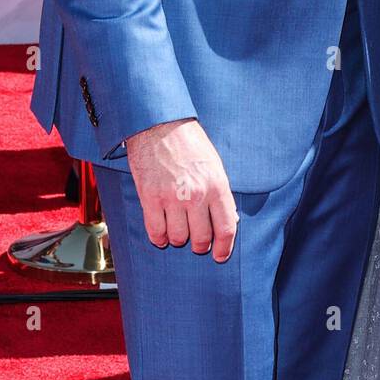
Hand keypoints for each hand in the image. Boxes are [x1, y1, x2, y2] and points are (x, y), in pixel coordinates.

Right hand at [126, 118, 237, 259]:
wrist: (159, 125)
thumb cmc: (189, 142)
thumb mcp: (214, 164)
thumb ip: (220, 193)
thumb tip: (229, 219)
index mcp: (216, 185)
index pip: (226, 228)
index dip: (224, 247)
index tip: (220, 255)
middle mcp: (196, 194)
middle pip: (201, 238)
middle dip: (200, 245)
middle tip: (197, 242)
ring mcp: (172, 198)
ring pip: (178, 237)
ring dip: (178, 239)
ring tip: (178, 230)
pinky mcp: (150, 197)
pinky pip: (155, 231)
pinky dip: (158, 237)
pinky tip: (161, 234)